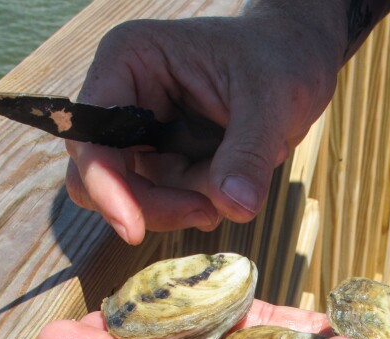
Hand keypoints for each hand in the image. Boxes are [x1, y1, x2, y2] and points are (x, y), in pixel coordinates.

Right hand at [65, 13, 340, 242]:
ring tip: (236, 185)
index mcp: (130, 60)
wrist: (297, 59)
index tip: (133, 229)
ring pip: (132, 195)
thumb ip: (248, 153)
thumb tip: (234, 206)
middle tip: (208, 213)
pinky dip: (196, 204)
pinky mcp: (162, 158)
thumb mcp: (273, 100)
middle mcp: (123, 95)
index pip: (91, 132)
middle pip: (101, 173)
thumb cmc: (280, 59)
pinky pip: (164, 200)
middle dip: (153, 203)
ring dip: (184, 204)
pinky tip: (230, 186)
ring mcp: (140, 130)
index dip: (104, 183)